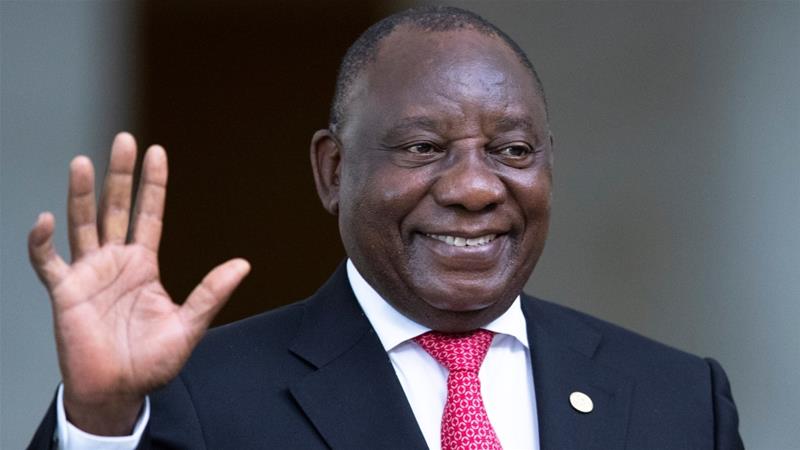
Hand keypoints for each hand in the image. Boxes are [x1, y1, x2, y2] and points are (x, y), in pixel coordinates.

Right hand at [28, 133, 249, 434]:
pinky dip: (43, 243)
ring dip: (81, 195)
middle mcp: (114, 262)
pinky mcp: (65, 293)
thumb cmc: (151, 361)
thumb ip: (211, 293)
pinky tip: (45, 220)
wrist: (118, 390)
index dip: (152, 185)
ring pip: (82, 224)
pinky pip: (48, 262)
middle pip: (115, 209)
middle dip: (119, 176)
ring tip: (83, 162)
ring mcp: (88, 274)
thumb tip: (243, 264)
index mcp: (143, 265)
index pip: (149, 215)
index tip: (156, 152)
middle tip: (124, 140)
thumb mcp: (188, 324)